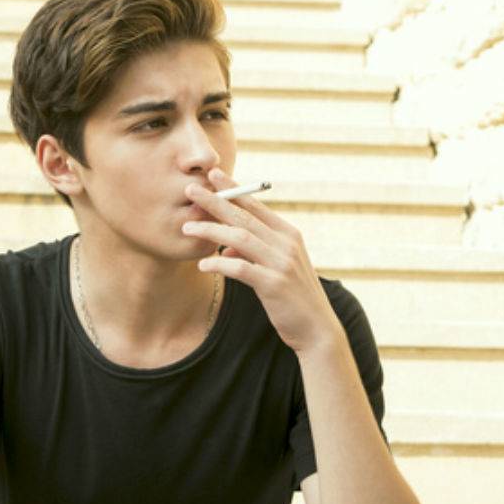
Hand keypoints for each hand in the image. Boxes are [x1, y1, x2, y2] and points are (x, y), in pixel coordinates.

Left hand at [181, 168, 344, 354]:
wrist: (316, 329)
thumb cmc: (292, 296)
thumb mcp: (275, 268)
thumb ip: (252, 252)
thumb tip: (226, 247)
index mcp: (288, 234)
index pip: (256, 205)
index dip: (233, 189)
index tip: (213, 175)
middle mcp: (286, 243)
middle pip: (244, 216)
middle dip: (215, 201)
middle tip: (191, 190)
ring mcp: (281, 263)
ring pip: (240, 238)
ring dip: (211, 230)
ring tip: (187, 228)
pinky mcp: (274, 285)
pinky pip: (241, 269)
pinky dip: (220, 264)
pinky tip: (203, 264)